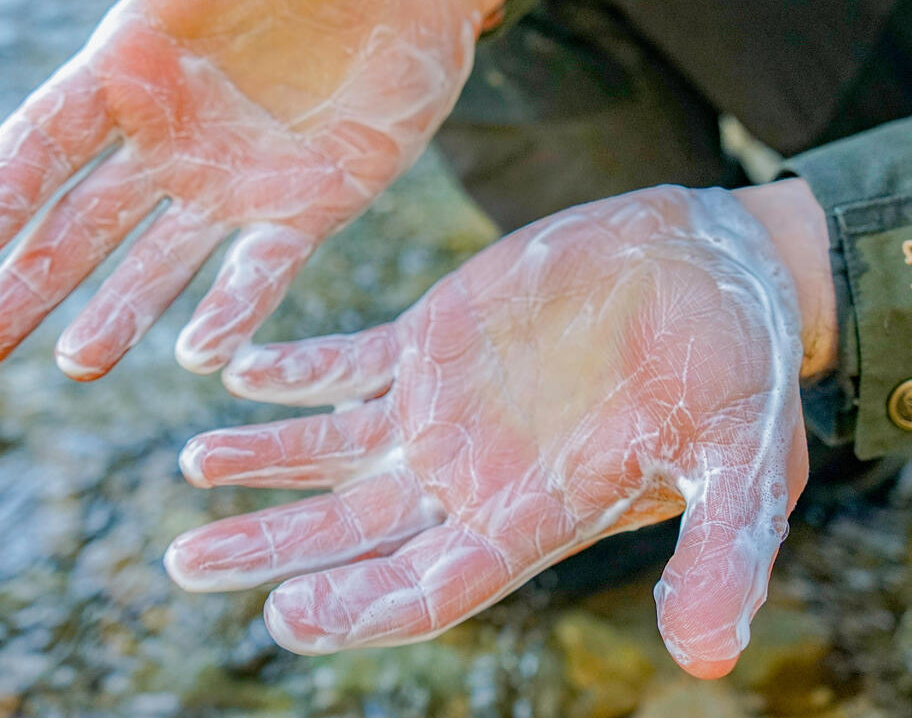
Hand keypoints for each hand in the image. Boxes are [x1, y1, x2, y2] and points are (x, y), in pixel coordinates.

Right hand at [0, 0, 504, 379]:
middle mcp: (174, 135)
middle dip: (30, 279)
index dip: (0, 188)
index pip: (45, 136)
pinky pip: (264, 267)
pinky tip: (203, 354)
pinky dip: (233, 309)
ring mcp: (240, 177)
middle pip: (82, 220)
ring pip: (159, 260)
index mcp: (135, 62)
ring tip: (74, 362)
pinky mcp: (310, 202)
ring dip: (116, 312)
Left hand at [164, 185, 810, 678]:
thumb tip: (711, 660)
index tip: (284, 616)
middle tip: (185, 562)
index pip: (429, 585)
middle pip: (352, 529)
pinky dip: (294, 370)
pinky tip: (238, 368)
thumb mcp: (744, 460)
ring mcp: (439, 405)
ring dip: (261, 459)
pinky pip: (346, 362)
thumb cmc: (738, 368)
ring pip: (330, 447)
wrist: (710, 270)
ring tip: (192, 466)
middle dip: (271, 549)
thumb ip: (721, 552)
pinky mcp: (430, 337)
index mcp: (531, 514)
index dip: (360, 607)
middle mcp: (469, 472)